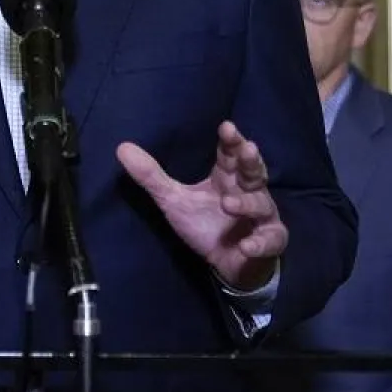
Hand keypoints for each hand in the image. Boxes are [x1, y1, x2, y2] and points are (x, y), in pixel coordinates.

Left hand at [117, 121, 286, 290]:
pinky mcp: (269, 241)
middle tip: (246, 149)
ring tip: (228, 203)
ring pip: (260, 204)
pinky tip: (247, 245)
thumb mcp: (173, 200)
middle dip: (251, 160)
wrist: (228, 264)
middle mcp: (248, 191)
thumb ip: (151, 176)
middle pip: (254, 171)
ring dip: (246, 203)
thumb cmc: (204, 224)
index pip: (231, 153)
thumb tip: (122, 147)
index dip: (231, 140)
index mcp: (227, 177)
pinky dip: (260, 242)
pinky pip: (270, 239)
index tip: (226, 127)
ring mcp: (261, 216)